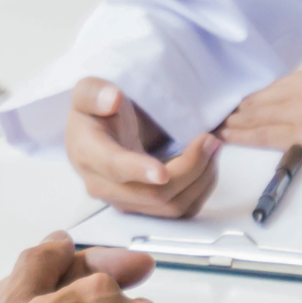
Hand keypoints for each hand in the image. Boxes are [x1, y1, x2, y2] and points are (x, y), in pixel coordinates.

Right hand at [65, 77, 221, 216]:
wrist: (95, 135)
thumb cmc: (96, 113)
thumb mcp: (89, 92)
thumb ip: (95, 92)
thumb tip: (111, 99)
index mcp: (89, 155)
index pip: (114, 168)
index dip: (139, 171)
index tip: (162, 173)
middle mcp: (104, 186)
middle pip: (154, 194)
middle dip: (190, 168)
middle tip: (210, 140)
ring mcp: (125, 202)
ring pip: (172, 206)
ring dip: (200, 179)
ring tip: (212, 147)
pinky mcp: (145, 208)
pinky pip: (181, 210)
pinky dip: (200, 189)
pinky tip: (206, 165)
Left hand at [217, 60, 301, 163]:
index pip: (272, 87)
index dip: (251, 99)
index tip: (237, 106)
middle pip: (257, 100)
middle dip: (235, 110)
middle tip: (215, 118)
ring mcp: (300, 108)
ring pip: (253, 116)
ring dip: (232, 123)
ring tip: (213, 130)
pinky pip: (261, 135)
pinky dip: (239, 136)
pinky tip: (225, 138)